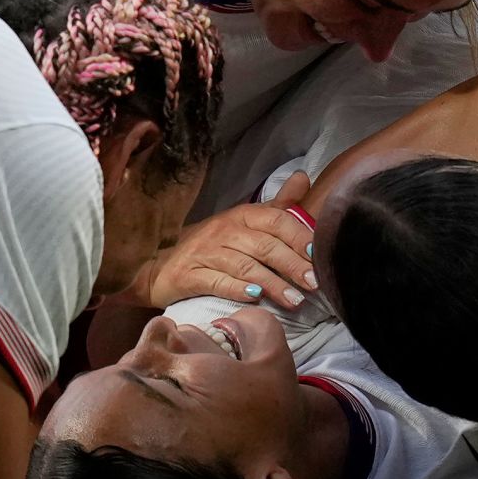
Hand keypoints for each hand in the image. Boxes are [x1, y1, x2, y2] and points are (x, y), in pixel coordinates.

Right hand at [134, 171, 316, 308]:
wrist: (160, 265)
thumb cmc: (212, 246)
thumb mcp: (245, 223)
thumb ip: (277, 206)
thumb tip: (303, 178)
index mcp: (241, 216)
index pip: (275, 220)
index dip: (298, 236)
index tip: (317, 254)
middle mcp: (224, 230)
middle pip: (264, 245)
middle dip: (292, 264)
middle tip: (313, 283)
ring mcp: (204, 253)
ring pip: (244, 266)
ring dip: (272, 284)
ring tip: (295, 301)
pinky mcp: (189, 275)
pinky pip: (216, 281)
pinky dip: (237, 289)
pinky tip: (255, 298)